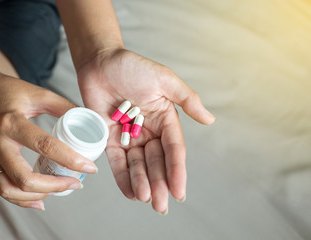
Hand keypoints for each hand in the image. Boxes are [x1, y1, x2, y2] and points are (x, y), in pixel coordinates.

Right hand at [0, 70, 97, 209]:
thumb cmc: (8, 91)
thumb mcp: (39, 93)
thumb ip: (64, 106)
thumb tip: (88, 118)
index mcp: (12, 123)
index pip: (45, 146)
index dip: (71, 159)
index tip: (90, 168)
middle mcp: (0, 143)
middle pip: (25, 178)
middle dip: (55, 186)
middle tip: (77, 183)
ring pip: (10, 190)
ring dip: (38, 196)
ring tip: (61, 189)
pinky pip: (2, 188)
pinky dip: (21, 200)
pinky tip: (40, 201)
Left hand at [77, 49, 215, 213]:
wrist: (100, 62)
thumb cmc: (133, 66)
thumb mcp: (164, 80)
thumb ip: (187, 100)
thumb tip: (210, 120)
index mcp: (165, 119)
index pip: (173, 149)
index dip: (177, 171)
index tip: (179, 192)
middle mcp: (148, 131)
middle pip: (156, 161)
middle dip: (160, 183)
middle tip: (161, 205)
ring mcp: (128, 136)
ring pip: (137, 164)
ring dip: (142, 183)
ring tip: (146, 199)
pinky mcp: (108, 137)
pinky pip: (117, 160)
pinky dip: (123, 177)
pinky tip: (130, 193)